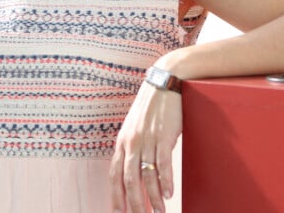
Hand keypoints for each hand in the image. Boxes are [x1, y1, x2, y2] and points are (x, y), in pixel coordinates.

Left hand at [109, 81, 181, 212]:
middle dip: (134, 204)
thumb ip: (132, 147)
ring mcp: (147, 139)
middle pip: (129, 180)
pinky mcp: (163, 135)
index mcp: (123, 141)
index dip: (116, 196)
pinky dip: (165, 181)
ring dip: (153, 198)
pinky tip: (168, 194)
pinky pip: (163, 163)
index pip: (115, 174)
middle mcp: (132, 142)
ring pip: (147, 176)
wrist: (164, 83)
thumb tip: (134, 170)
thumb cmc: (150, 107)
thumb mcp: (135, 127)